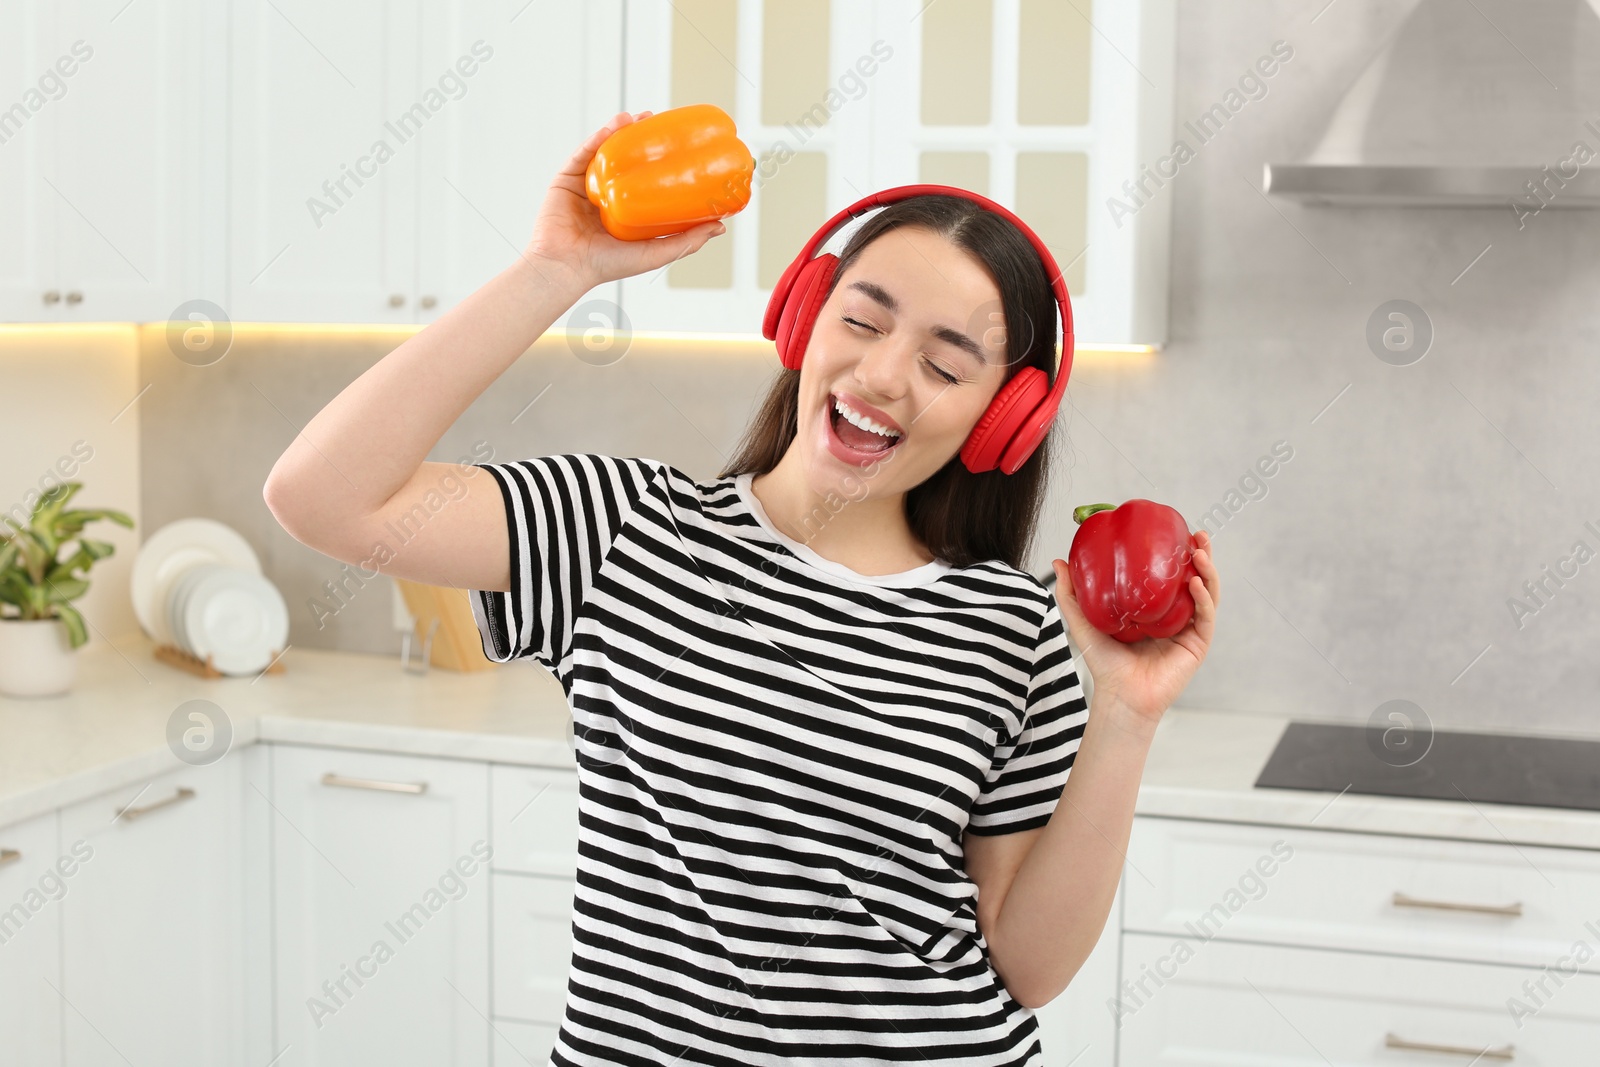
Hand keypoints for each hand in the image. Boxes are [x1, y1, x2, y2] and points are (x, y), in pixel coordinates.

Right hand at [522, 111, 726, 289]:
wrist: (566, 267)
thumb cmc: (608, 265)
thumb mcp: (656, 252)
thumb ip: (688, 241)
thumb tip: (721, 226)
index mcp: (626, 211)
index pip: (646, 178)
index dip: (660, 160)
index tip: (679, 143)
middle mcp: (607, 195)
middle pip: (625, 159)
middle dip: (641, 137)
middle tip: (658, 121)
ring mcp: (586, 186)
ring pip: (606, 151)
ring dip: (622, 130)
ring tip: (640, 117)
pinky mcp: (566, 180)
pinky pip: (584, 154)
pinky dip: (599, 137)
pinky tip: (616, 125)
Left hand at [1047, 529, 1219, 730]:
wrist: (1119, 694)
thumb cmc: (1104, 661)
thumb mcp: (1083, 620)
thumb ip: (1071, 593)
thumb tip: (1059, 561)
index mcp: (1154, 607)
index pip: (1170, 574)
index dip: (1176, 552)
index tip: (1174, 530)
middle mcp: (1175, 615)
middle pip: (1195, 578)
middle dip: (1201, 554)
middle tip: (1198, 534)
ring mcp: (1189, 629)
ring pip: (1207, 593)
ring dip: (1207, 571)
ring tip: (1200, 552)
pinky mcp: (1197, 644)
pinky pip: (1206, 616)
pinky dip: (1204, 598)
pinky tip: (1195, 584)